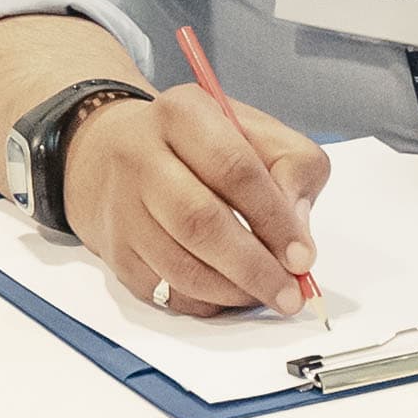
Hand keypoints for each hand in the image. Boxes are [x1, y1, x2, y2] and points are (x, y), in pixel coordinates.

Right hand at [70, 84, 326, 315]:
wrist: (114, 152)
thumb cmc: (200, 144)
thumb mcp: (256, 131)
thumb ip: (293, 167)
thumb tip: (298, 230)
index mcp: (182, 115)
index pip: (233, 169)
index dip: (273, 218)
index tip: (303, 256)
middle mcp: (141, 157)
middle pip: (199, 221)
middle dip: (253, 267)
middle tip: (290, 293)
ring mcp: (122, 208)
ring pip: (178, 265)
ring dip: (232, 290)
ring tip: (267, 295)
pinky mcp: (116, 251)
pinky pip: (163, 290)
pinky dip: (205, 302)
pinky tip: (230, 295)